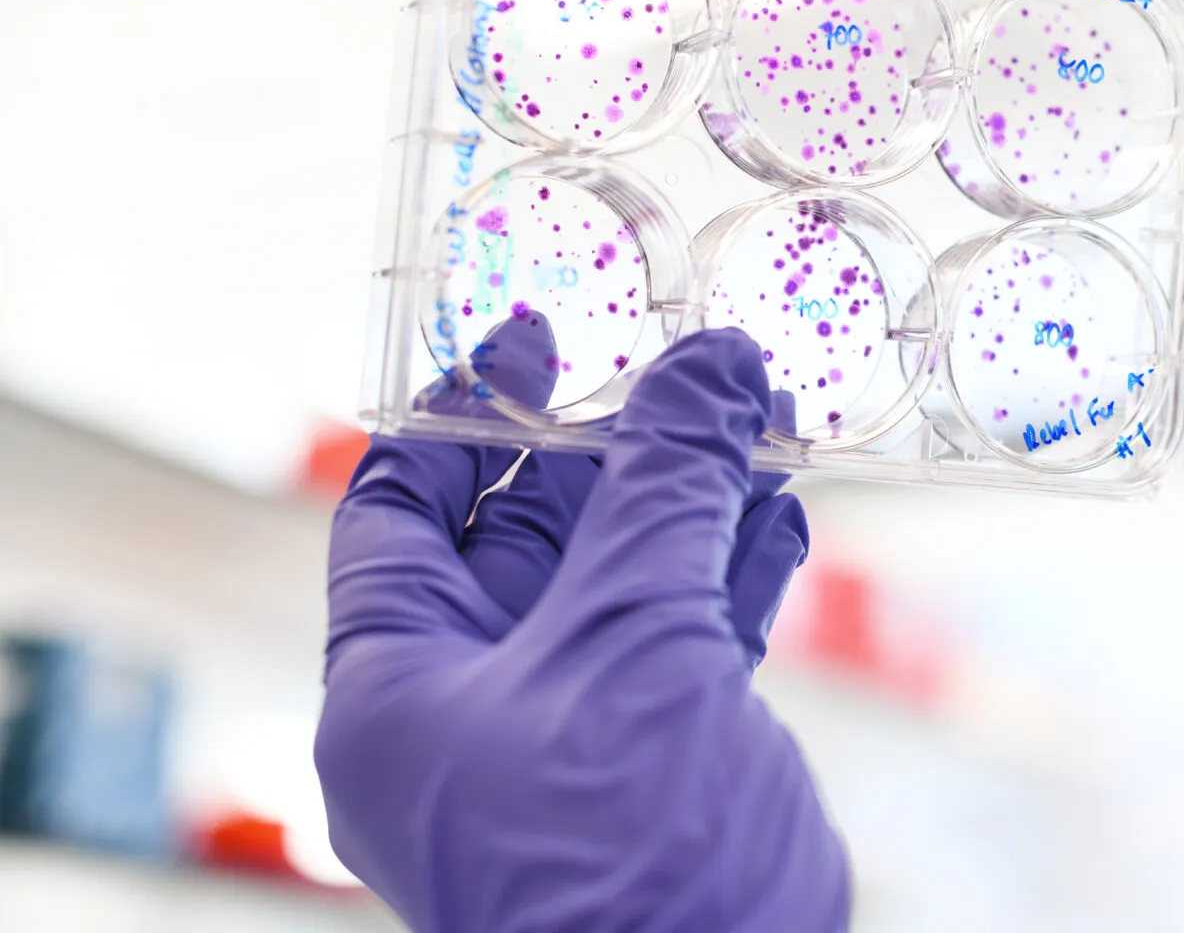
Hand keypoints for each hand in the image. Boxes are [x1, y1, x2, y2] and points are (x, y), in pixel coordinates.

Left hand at [315, 313, 849, 932]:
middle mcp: (475, 704)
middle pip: (529, 533)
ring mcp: (574, 732)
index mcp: (400, 684)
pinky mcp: (661, 757)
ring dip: (691, 499)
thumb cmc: (619, 850)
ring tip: (757, 415)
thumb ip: (667, 487)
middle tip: (686, 370)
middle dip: (613, 447)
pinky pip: (688, 637)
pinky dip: (734, 571)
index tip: (532, 337)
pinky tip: (780, 512)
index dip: (462, 413)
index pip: (399, 510)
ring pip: (625, 580)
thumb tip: (708, 362)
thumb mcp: (633, 635)